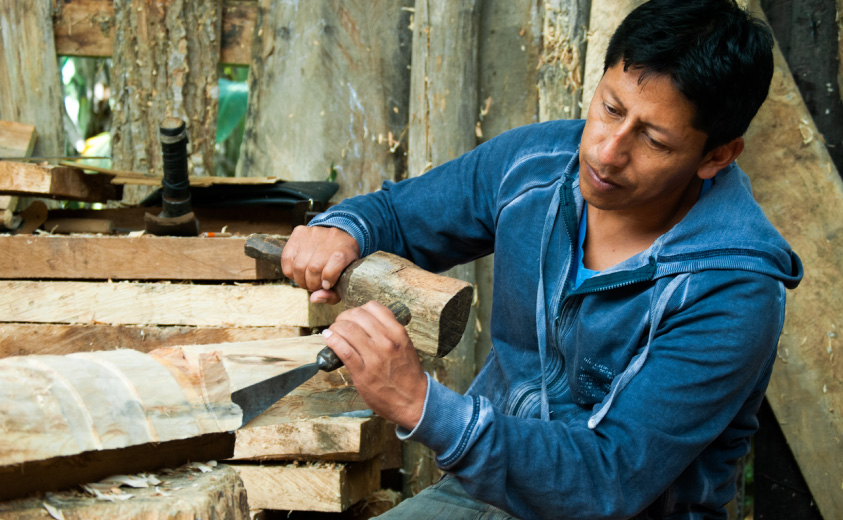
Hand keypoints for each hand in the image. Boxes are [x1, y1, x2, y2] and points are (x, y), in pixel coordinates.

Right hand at [280, 226, 359, 303]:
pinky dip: (290, 272)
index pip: (337, 262)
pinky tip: (299, 272)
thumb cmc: (341, 264)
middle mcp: (330, 238)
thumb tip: (314, 298)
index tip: (326, 285)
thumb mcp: (344, 280)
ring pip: (299, 265)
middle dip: (312, 284)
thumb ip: (332, 295)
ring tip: (306, 280)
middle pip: (314, 268)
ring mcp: (313, 234)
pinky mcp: (299, 233)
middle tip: (314, 286)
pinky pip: (287, 259)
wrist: (339, 236)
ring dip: (300, 280)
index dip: (329, 278)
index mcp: (345, 250)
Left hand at [322, 301, 427, 429]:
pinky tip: (328, 339)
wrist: (414, 401)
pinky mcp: (363, 372)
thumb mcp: (404, 346)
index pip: (373, 307)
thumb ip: (388, 332)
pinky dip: (332, 341)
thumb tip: (366, 322)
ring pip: (347, 329)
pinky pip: (343, 349)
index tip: (353, 318)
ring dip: (335, 328)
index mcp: (397, 333)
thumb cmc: (408, 374)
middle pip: (357, 316)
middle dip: (343, 317)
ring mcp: (374, 357)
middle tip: (339, 325)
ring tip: (332, 333)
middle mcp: (386, 341)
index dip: (358, 310)